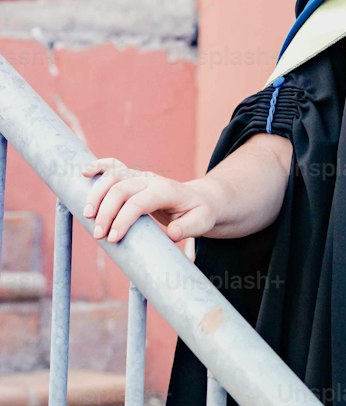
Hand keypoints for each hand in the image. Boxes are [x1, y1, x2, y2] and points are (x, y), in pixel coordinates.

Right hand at [79, 157, 220, 244]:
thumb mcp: (201, 223)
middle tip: (98, 236)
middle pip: (121, 189)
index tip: (113, 238)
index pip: (139, 202)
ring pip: (113, 177)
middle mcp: (151, 180)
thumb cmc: (200, 213)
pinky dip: (98, 167)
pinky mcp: (134, 178)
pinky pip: (114, 166)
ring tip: (87, 216)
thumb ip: (189, 228)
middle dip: (106, 212)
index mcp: (166, 191)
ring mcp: (141, 177)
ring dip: (97, 194)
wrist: (201, 200)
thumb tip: (172, 234)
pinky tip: (84, 174)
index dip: (123, 219)